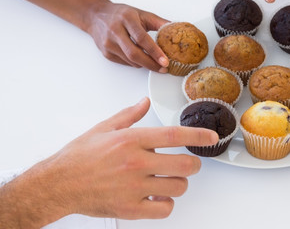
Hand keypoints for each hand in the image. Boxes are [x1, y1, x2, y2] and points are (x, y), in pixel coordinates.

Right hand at [44, 97, 218, 219]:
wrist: (57, 184)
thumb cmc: (79, 156)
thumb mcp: (104, 128)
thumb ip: (129, 115)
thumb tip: (145, 102)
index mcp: (131, 140)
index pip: (175, 135)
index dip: (198, 136)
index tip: (212, 137)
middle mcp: (136, 162)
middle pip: (185, 164)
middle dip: (193, 164)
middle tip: (188, 164)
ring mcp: (133, 187)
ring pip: (178, 186)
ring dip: (179, 183)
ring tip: (169, 180)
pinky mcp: (129, 208)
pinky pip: (164, 208)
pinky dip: (166, 203)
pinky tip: (158, 196)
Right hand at [86, 2, 169, 71]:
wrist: (97, 16)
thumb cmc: (122, 14)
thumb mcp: (142, 13)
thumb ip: (159, 22)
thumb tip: (176, 29)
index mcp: (127, 19)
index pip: (142, 38)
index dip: (155, 51)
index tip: (165, 61)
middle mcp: (115, 31)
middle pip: (134, 53)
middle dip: (151, 63)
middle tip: (163, 68)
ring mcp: (109, 43)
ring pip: (130, 60)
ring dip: (145, 64)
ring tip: (156, 64)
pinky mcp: (106, 53)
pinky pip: (125, 62)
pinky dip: (136, 63)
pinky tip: (143, 60)